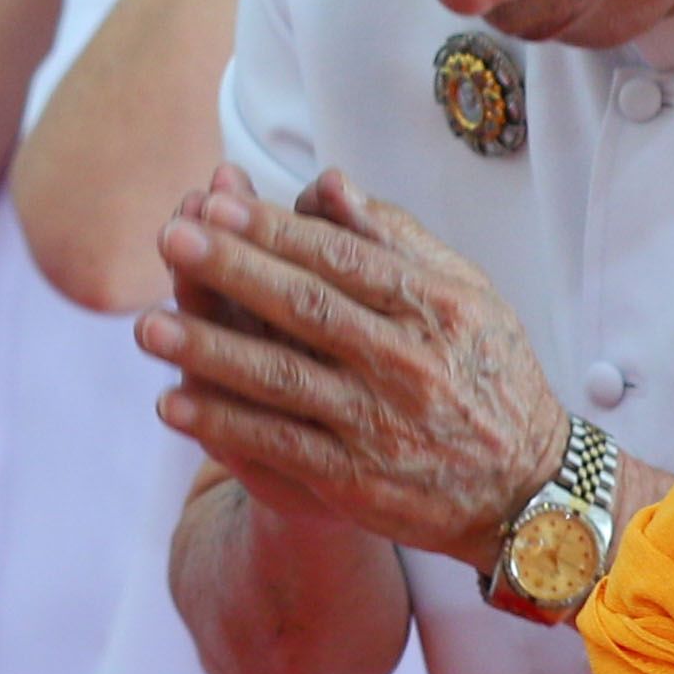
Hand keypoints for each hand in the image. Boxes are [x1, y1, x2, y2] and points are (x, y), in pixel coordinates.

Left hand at [134, 170, 566, 566]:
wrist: (526, 490)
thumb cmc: (488, 373)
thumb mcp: (468, 293)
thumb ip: (395, 237)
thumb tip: (326, 183)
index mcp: (436, 306)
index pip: (341, 257)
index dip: (274, 231)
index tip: (216, 203)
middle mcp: (408, 361)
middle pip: (305, 308)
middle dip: (231, 272)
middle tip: (171, 239)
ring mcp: (380, 423)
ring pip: (282, 379)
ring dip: (209, 352)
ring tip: (148, 326)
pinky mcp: (356, 479)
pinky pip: (278, 445)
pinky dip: (223, 425)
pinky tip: (173, 402)